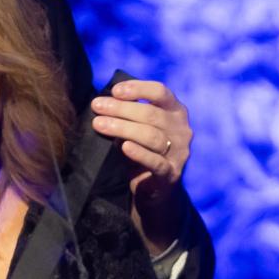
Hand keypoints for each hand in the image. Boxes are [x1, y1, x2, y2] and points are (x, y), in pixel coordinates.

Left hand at [91, 80, 191, 253]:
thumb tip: (102, 102)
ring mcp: (179, 152)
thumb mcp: (138, 129)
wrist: (154, 190)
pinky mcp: (171, 173)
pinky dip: (139, 153)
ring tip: (99, 124)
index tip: (114, 91)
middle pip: (151, 114)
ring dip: (123, 127)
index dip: (138, 88)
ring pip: (151, 136)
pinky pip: (156, 162)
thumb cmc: (143, 151)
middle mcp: (181, 129)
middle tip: (97, 106)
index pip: (161, 92)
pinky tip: (124, 146)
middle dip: (121, 108)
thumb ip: (127, 115)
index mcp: (176, 112)